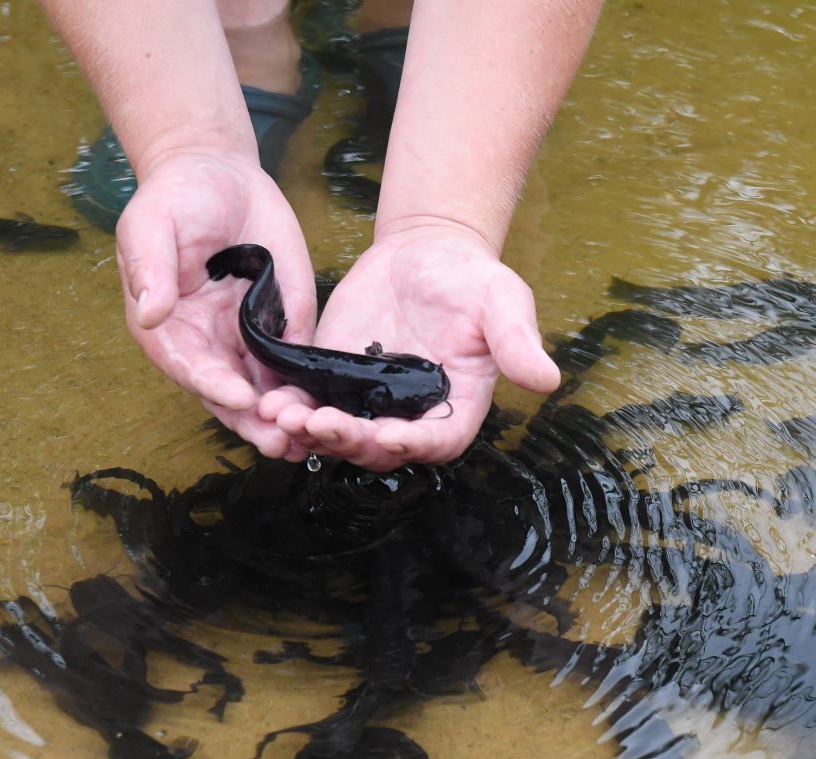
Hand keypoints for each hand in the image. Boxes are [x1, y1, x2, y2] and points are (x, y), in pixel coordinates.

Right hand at [115, 148, 316, 459]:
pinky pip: (297, 364)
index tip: (239, 400)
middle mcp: (208, 344)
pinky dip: (311, 391)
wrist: (220, 176)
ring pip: (265, 391)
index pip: (189, 366)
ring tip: (308, 442)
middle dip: (254, 421)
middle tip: (280, 442)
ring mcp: (248, 340)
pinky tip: (332, 411)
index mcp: (170, 327)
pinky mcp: (284, 327)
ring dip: (285, 418)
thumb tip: (151, 313)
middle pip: (230, 393)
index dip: (213, 386)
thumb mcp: (152, 223)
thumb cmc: (176, 198)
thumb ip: (150, 268)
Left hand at [259, 219, 560, 470]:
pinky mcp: (335, 381)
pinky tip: (268, 399)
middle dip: (347, 440)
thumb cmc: (472, 278)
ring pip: (339, 435)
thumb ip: (517, 341)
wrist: (425, 253)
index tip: (386, 435)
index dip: (411, 444)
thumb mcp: (502, 301)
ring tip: (281, 414)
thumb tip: (548, 379)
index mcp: (456, 405)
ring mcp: (370, 402)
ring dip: (310, 432)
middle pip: (379, 448)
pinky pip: (311, 406)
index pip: (437, 440)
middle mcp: (411, 415)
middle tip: (317, 423)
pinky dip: (290, 409)